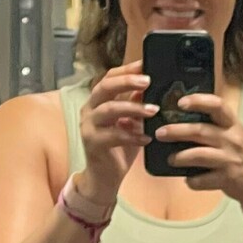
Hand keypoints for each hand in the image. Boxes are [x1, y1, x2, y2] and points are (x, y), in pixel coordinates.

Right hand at [76, 61, 154, 203]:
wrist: (104, 179)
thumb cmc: (118, 149)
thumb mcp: (130, 123)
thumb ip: (136, 105)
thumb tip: (151, 86)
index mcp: (98, 101)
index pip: (109, 77)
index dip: (127, 70)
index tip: (145, 64)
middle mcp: (90, 109)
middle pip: (105, 87)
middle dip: (127, 81)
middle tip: (148, 81)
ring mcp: (88, 126)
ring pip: (109, 109)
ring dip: (133, 108)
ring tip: (153, 110)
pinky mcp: (92, 143)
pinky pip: (113, 135)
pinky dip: (132, 135)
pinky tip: (147, 138)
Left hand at [155, 93, 242, 205]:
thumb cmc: (239, 156)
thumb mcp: (232, 135)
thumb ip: (213, 127)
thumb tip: (178, 121)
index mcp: (233, 124)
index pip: (217, 105)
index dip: (198, 101)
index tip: (180, 102)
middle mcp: (233, 139)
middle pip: (201, 131)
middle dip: (177, 131)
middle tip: (160, 133)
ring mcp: (230, 159)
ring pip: (200, 155)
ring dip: (181, 157)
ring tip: (170, 159)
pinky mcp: (228, 178)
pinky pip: (203, 180)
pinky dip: (192, 181)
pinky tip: (188, 180)